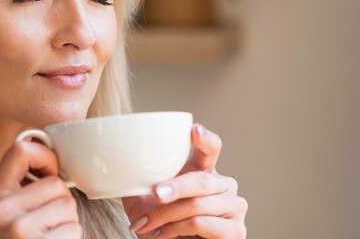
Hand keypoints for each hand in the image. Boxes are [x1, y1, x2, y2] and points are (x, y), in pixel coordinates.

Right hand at [0, 141, 81, 238]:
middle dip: (61, 200)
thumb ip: (23, 181)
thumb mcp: (7, 210)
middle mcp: (0, 209)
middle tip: (48, 220)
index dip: (46, 157)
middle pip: (55, 183)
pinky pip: (73, 228)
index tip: (52, 174)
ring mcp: (17, 228)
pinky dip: (71, 237)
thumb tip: (47, 143)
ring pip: (67, 204)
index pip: (21, 150)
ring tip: (50, 233)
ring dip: (68, 220)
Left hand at [122, 124, 247, 237]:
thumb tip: (122, 157)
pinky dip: (177, 230)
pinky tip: (163, 234)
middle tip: (155, 193)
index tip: (193, 130)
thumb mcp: (145, 197)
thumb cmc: (158, 222)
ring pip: (197, 205)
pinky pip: (201, 224)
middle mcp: (225, 186)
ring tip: (147, 225)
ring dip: (167, 216)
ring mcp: (235, 208)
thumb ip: (140, 176)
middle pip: (201, 180)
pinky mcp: (236, 232)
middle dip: (175, 187)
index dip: (204, 138)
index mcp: (205, 170)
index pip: (211, 148)